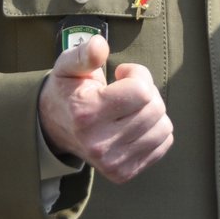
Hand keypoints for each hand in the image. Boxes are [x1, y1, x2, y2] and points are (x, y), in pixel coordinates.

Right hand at [38, 35, 173, 183]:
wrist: (55, 128)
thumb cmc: (68, 91)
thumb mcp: (69, 66)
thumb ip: (85, 53)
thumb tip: (100, 45)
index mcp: (87, 114)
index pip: (141, 91)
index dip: (137, 74)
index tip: (122, 74)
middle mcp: (99, 143)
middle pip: (155, 108)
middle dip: (147, 92)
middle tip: (127, 92)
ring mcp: (112, 163)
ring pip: (164, 127)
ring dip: (153, 111)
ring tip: (131, 108)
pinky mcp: (123, 173)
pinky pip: (164, 144)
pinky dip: (156, 130)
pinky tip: (135, 124)